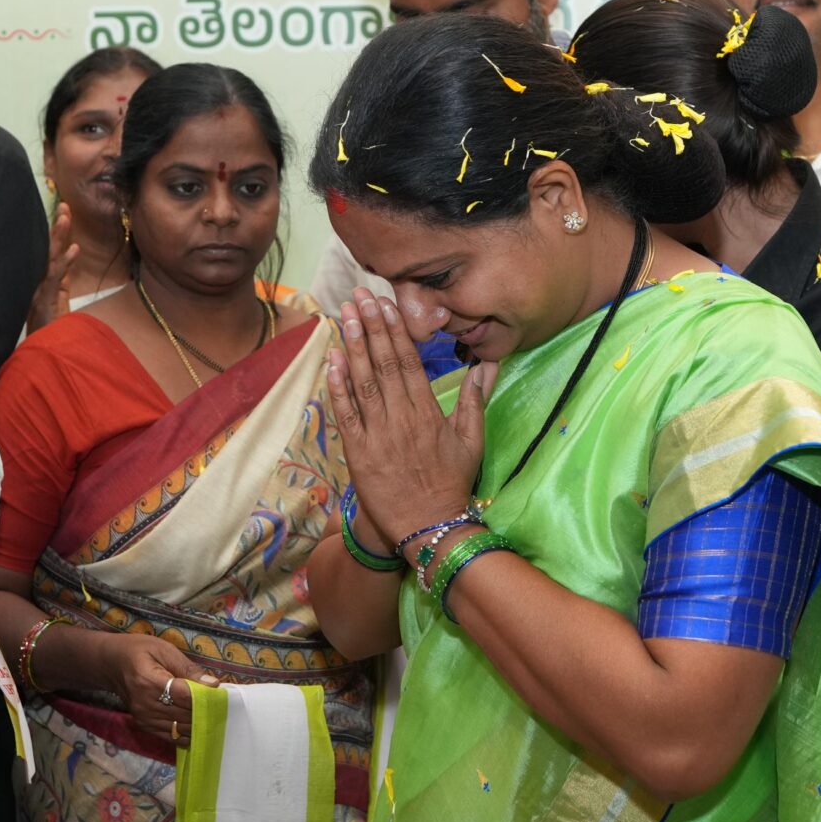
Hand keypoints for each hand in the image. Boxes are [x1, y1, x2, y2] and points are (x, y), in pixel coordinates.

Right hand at [27, 203, 78, 332]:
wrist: (42, 357)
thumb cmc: (50, 334)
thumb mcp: (58, 302)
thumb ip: (62, 281)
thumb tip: (71, 254)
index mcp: (43, 284)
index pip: (49, 254)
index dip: (56, 234)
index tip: (63, 213)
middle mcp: (38, 285)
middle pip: (47, 251)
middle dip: (56, 228)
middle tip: (64, 206)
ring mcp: (39, 292)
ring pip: (49, 259)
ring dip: (58, 237)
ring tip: (66, 216)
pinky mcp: (43, 301)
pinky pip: (54, 279)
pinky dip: (64, 263)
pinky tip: (74, 249)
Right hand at [106, 632, 218, 748]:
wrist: (111, 664)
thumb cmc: (138, 651)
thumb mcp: (163, 649)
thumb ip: (188, 668)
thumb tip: (212, 684)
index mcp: (150, 682)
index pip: (185, 697)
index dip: (205, 697)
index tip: (220, 693)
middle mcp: (146, 705)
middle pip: (185, 715)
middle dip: (205, 711)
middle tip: (221, 705)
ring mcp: (144, 718)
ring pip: (180, 728)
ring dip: (198, 724)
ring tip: (212, 714)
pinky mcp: (145, 726)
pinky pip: (171, 736)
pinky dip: (186, 733)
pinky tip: (197, 725)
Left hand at [323, 289, 490, 550]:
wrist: (428, 526)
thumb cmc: (451, 483)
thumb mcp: (471, 440)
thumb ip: (474, 399)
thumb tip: (488, 364)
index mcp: (427, 411)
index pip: (408, 361)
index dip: (394, 330)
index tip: (385, 303)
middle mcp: (401, 417)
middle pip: (383, 363)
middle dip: (370, 326)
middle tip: (359, 295)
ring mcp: (377, 434)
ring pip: (363, 382)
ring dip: (352, 346)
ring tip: (344, 315)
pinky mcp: (358, 452)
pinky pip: (346, 413)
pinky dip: (337, 386)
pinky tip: (331, 359)